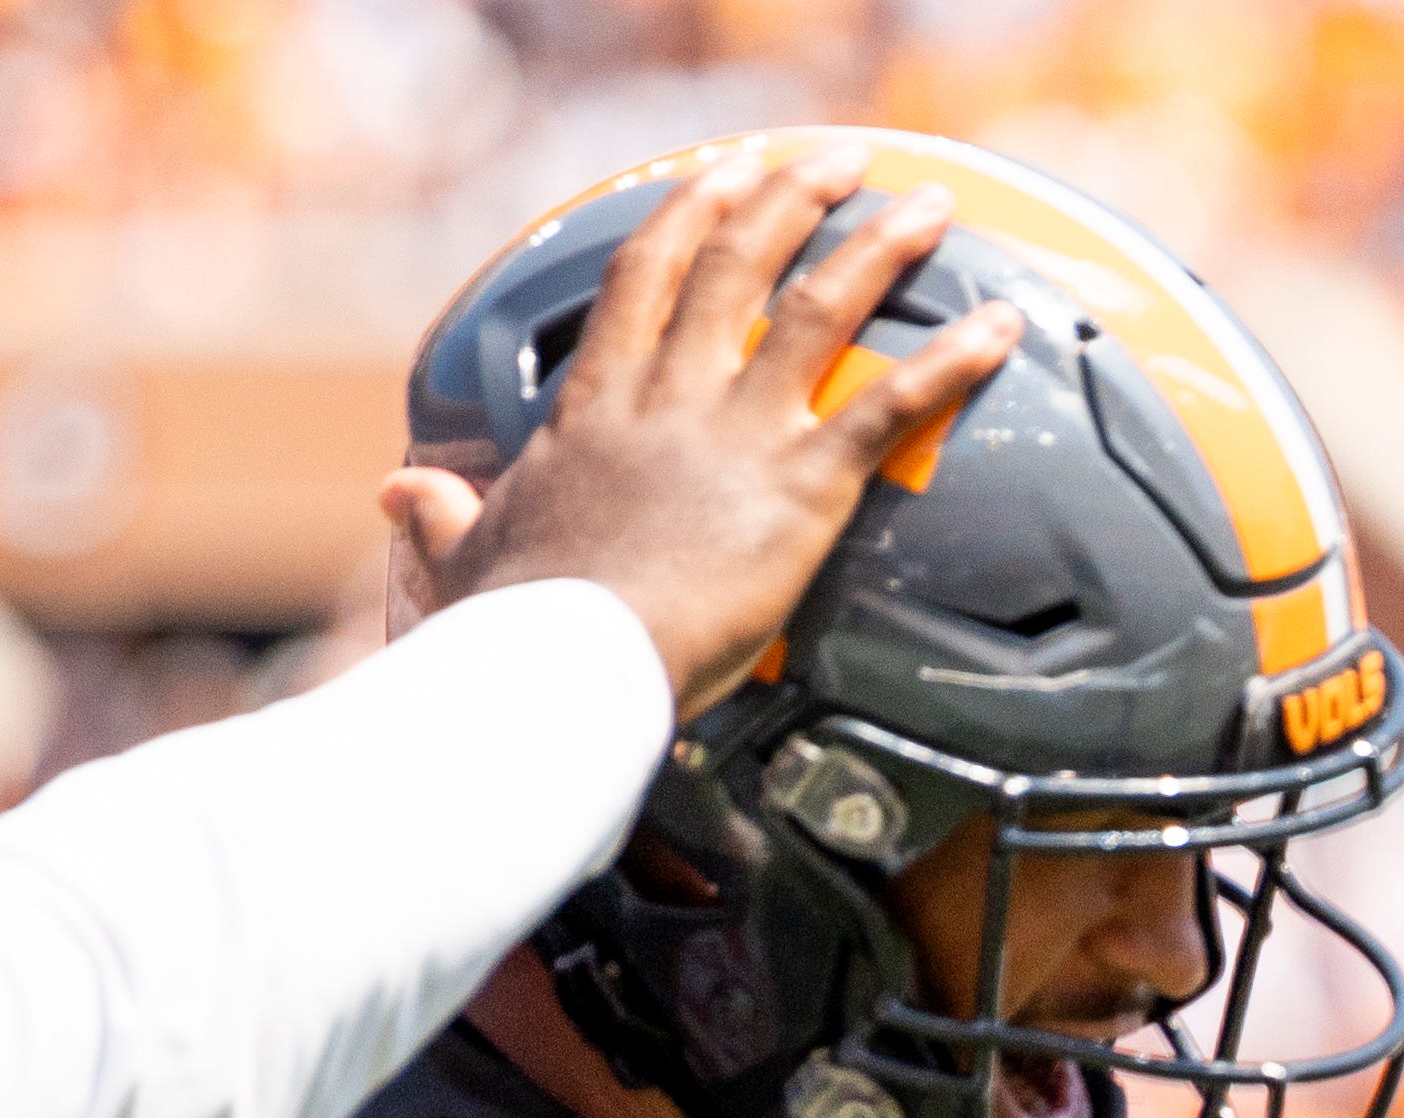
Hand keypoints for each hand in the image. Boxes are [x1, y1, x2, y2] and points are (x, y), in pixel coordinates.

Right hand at [382, 143, 1019, 717]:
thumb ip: (442, 521)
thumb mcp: (464, 566)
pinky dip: (953, 361)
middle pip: (737, 268)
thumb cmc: (515, 635)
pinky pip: (889, 407)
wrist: (568, 669)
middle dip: (790, 201)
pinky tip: (999, 326)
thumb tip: (403, 495)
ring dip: (878, 248)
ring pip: (818, 310)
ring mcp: (738, 436)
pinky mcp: (800, 488)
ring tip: (925, 207)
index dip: (685, 219)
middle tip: (834, 163)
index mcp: (595, 412)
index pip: (641, 282)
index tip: (717, 180)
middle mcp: (671, 402)